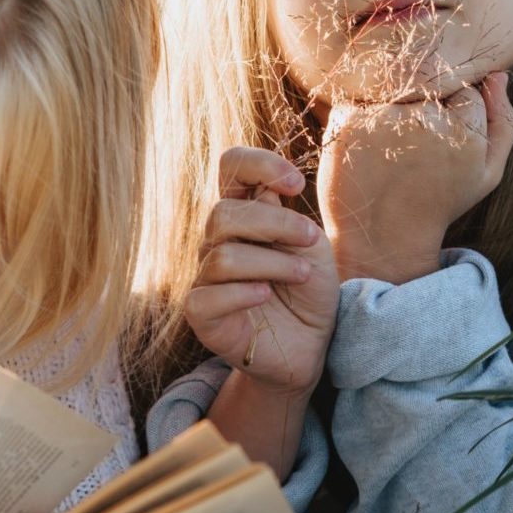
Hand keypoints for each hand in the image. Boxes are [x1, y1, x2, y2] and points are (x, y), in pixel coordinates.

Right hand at [185, 147, 337, 400]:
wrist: (311, 347)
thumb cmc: (309, 293)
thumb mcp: (310, 248)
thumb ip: (287, 218)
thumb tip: (264, 193)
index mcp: (244, 215)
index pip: (231, 167)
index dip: (259, 165)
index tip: (295, 185)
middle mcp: (217, 242)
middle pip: (225, 213)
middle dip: (276, 223)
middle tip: (310, 243)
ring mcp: (205, 278)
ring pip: (223, 256)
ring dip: (273, 264)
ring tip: (301, 276)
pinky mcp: (202, 316)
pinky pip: (208, 296)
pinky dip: (243, 293)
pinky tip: (265, 297)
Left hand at [321, 71, 512, 284]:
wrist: (383, 237)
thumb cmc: (439, 201)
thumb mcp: (486, 173)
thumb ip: (502, 122)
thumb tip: (499, 75)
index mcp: (465, 132)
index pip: (464, 91)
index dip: (454, 116)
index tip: (442, 146)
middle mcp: (425, 121)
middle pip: (429, 84)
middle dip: (424, 109)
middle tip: (413, 148)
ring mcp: (383, 119)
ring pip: (394, 87)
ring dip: (392, 109)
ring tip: (390, 150)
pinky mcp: (348, 122)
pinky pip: (359, 99)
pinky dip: (361, 118)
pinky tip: (366, 150)